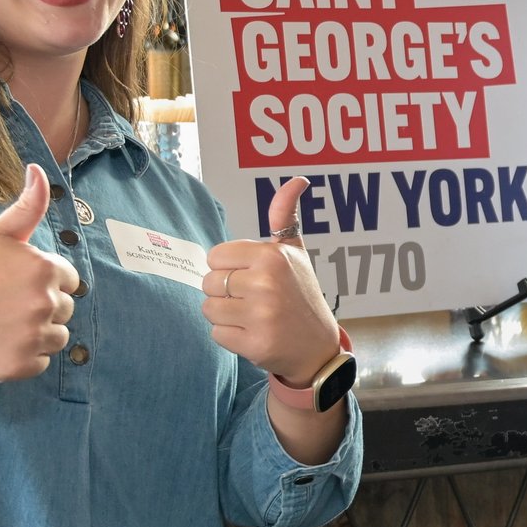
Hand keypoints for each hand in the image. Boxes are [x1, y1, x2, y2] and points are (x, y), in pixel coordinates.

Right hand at [0, 164, 81, 380]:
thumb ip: (27, 206)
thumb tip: (38, 171)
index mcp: (46, 270)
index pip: (69, 281)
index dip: (42, 282)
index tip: (13, 284)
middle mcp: (45, 303)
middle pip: (65, 310)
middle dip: (40, 307)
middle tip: (2, 304)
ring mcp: (33, 336)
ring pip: (57, 338)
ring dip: (37, 334)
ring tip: (1, 324)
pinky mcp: (20, 365)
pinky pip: (41, 362)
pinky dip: (24, 357)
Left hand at [200, 176, 341, 385]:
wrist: (318, 347)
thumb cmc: (301, 294)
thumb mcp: (296, 252)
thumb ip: (285, 216)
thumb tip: (298, 179)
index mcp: (272, 256)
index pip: (215, 256)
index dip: (227, 267)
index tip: (250, 276)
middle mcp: (266, 284)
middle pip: (208, 283)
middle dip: (224, 292)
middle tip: (252, 300)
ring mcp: (261, 316)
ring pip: (209, 309)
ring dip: (225, 315)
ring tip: (252, 316)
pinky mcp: (256, 345)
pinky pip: (216, 334)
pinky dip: (230, 336)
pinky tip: (253, 334)